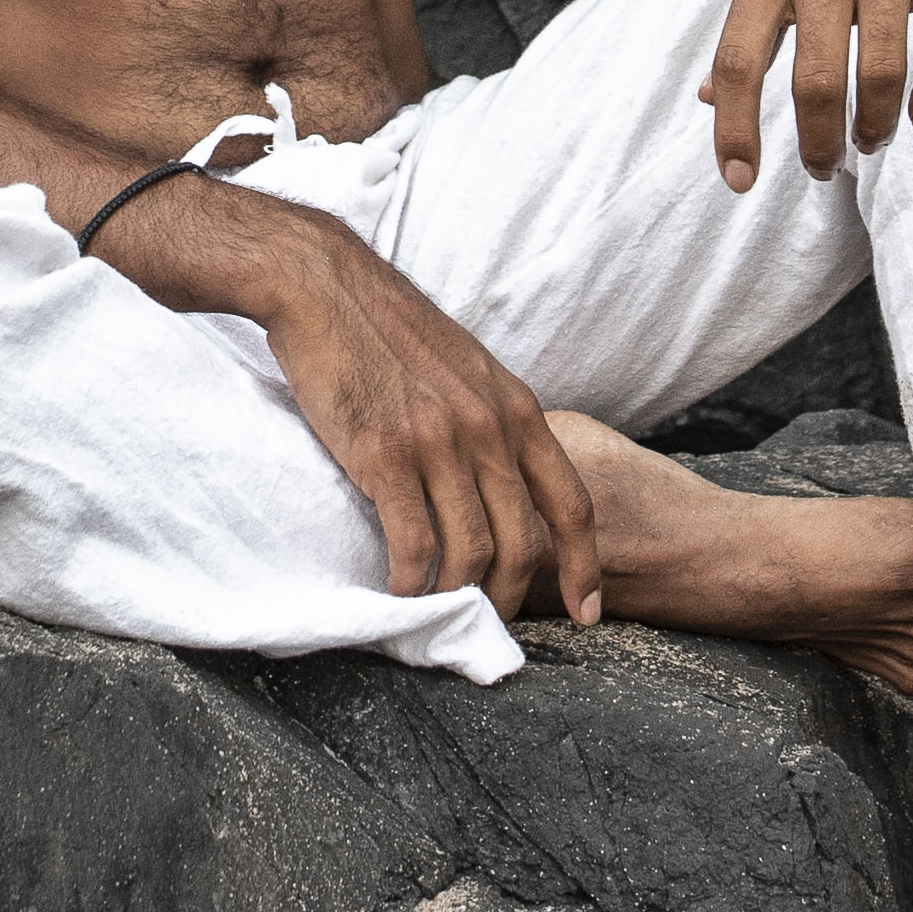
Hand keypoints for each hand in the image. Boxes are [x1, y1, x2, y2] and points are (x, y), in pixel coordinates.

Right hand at [248, 223, 603, 620]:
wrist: (325, 286)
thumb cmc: (388, 327)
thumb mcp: (465, 366)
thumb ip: (490, 418)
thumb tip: (498, 474)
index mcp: (516, 408)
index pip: (571, 502)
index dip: (585, 564)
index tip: (588, 610)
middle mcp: (489, 429)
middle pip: (522, 540)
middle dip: (512, 596)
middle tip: (491, 625)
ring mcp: (439, 443)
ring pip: (471, 550)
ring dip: (460, 596)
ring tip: (442, 616)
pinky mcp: (386, 455)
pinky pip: (413, 542)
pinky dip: (411, 582)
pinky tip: (400, 593)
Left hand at [699, 0, 912, 186]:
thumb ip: (747, 22)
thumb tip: (706, 99)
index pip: (738, 62)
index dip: (733, 129)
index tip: (739, 181)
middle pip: (815, 82)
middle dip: (818, 143)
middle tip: (823, 167)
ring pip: (881, 73)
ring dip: (875, 126)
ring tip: (871, 140)